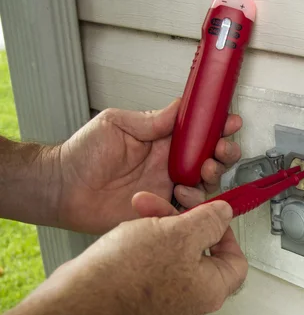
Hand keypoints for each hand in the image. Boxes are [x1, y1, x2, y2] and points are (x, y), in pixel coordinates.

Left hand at [57, 99, 241, 233]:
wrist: (62, 189)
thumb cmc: (81, 154)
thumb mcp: (117, 124)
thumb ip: (152, 119)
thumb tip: (180, 106)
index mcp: (161, 140)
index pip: (197, 132)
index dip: (216, 127)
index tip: (229, 122)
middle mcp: (167, 164)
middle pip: (208, 158)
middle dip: (223, 152)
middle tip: (221, 150)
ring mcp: (166, 186)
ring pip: (204, 183)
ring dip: (211, 175)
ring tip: (202, 171)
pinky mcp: (160, 208)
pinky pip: (187, 208)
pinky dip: (194, 202)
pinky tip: (183, 193)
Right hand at [83, 197, 246, 314]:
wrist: (78, 301)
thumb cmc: (128, 276)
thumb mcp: (180, 233)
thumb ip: (210, 220)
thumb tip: (224, 213)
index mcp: (211, 288)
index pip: (236, 258)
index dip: (226, 231)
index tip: (210, 214)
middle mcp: (191, 297)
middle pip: (201, 248)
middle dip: (183, 219)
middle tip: (170, 202)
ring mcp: (165, 297)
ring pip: (173, 250)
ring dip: (160, 223)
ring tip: (142, 208)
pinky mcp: (141, 293)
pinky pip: (152, 260)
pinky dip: (144, 239)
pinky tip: (130, 227)